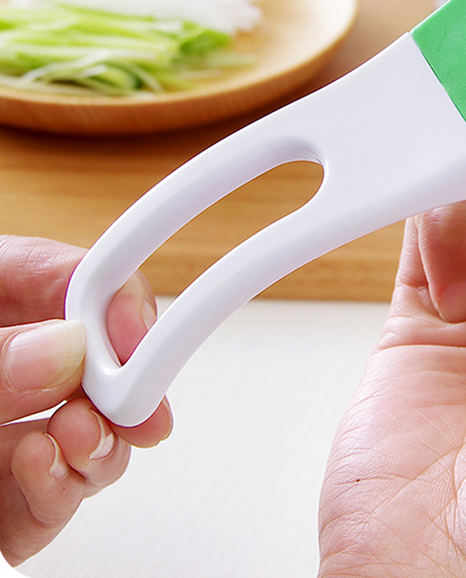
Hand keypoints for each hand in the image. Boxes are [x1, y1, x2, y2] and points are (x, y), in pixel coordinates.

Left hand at [0, 235, 170, 565]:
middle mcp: (8, 367)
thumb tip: (69, 348)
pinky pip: (54, 497)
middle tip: (134, 398)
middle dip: (125, 381)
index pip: (70, 276)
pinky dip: (62, 494)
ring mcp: (10, 430)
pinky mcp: (5, 495)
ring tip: (82, 437)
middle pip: (98, 356)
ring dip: (103, 438)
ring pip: (93, 428)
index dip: (118, 295)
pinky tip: (49, 471)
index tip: (144, 331)